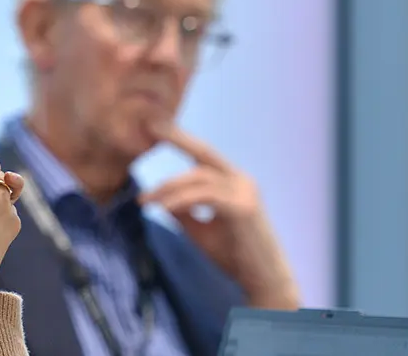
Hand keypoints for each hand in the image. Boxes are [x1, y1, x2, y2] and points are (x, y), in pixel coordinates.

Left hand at [138, 124, 300, 309]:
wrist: (262, 281)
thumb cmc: (234, 257)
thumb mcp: (201, 230)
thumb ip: (184, 212)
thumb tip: (162, 200)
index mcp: (234, 182)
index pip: (205, 155)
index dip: (182, 139)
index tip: (156, 127)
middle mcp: (242, 181)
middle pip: (204, 155)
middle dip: (177, 138)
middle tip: (150, 127)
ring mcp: (245, 192)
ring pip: (199, 177)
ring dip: (168, 188)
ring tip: (145, 200)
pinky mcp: (243, 208)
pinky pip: (205, 196)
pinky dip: (181, 200)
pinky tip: (164, 207)